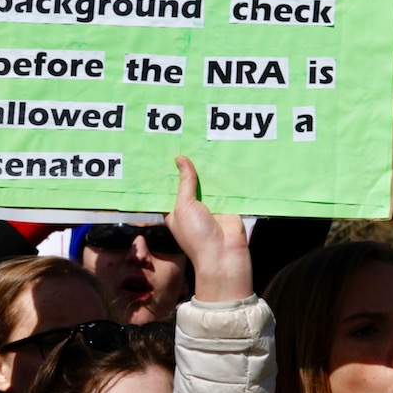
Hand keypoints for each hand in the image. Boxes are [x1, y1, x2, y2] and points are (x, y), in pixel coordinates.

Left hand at [164, 156, 252, 302]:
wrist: (224, 253)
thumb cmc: (196, 234)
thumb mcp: (183, 206)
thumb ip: (185, 182)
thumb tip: (180, 159)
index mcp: (176, 210)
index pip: (170, 187)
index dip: (169, 172)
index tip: (165, 151)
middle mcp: (192, 206)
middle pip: (190, 181)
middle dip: (189, 166)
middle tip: (185, 139)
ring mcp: (210, 204)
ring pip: (208, 181)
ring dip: (207, 168)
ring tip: (204, 142)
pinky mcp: (227, 203)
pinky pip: (225, 185)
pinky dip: (224, 174)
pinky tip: (222, 154)